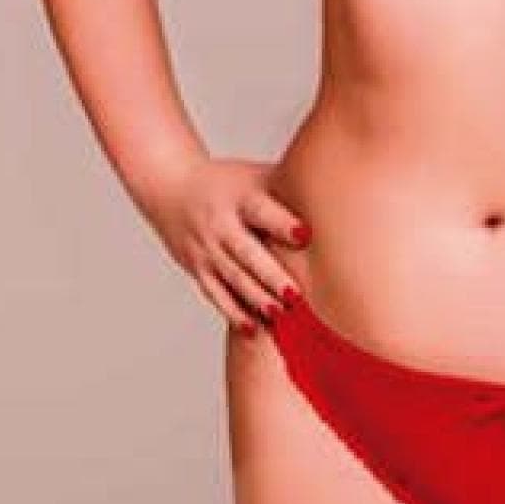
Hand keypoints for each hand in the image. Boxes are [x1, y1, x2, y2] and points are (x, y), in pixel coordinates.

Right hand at [140, 153, 311, 334]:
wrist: (169, 187)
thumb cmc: (226, 181)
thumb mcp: (254, 175)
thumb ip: (287, 188)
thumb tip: (335, 194)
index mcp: (238, 197)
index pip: (260, 210)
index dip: (281, 222)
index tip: (305, 234)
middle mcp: (219, 224)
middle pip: (246, 252)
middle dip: (270, 275)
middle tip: (296, 295)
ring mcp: (206, 249)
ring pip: (232, 278)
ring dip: (256, 299)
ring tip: (281, 315)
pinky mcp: (197, 268)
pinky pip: (216, 294)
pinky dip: (235, 313)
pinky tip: (254, 329)